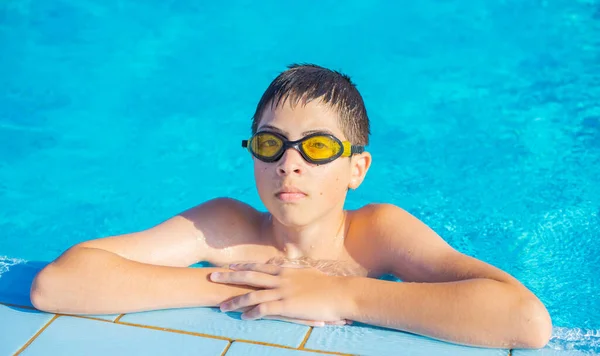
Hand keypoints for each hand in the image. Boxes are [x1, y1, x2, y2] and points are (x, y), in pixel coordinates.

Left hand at [209, 263, 351, 324]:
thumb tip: (285, 269)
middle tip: (212, 276)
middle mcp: (281, 278)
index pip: (259, 266)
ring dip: (235, 300)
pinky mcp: (287, 306)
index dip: (243, 266)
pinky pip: (264, 309)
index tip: (230, 266)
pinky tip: (242, 317)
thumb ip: (294, 272)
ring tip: (221, 305)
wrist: (340, 293)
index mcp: (286, 270)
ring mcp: (283, 292)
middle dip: (229, 276)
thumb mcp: (309, 273)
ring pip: (252, 294)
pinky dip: (251, 313)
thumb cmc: (328, 285)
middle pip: (249, 276)